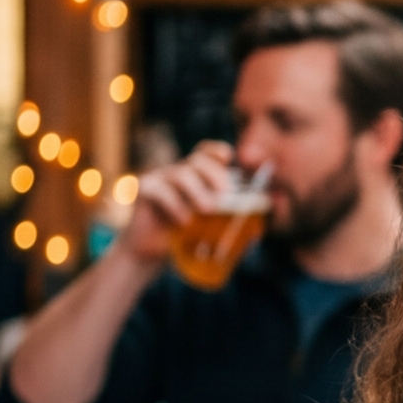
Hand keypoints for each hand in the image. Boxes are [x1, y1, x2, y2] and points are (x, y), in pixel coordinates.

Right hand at [119, 141, 236, 263]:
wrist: (151, 251)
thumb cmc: (183, 236)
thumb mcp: (208, 226)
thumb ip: (228, 221)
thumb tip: (258, 230)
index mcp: (195, 176)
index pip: (205, 152)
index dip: (217, 151)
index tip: (229, 158)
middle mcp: (177, 172)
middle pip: (197, 160)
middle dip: (214, 173)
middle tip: (226, 193)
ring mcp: (159, 178)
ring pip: (181, 173)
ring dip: (198, 191)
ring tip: (208, 210)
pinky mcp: (143, 190)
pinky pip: (160, 190)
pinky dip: (175, 204)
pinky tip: (184, 220)